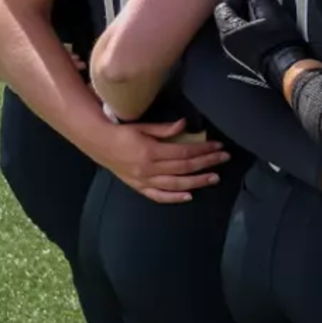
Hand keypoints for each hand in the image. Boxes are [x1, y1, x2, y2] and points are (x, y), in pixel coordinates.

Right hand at [96, 118, 229, 203]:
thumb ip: (164, 129)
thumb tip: (185, 125)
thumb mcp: (142, 127)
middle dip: (207, 163)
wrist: (97, 143)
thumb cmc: (121, 132)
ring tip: (215, 178)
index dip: (203, 149)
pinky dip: (174, 198)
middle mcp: (148, 168)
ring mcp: (143, 180)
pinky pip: (158, 195)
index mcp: (151, 152)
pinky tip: (189, 196)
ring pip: (175, 184)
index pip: (184, 152)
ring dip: (197, 182)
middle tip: (224, 158)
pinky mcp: (138, 186)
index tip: (218, 146)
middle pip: (184, 168)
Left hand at [214, 0, 311, 90]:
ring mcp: (235, 51)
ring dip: (248, 14)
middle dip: (242, 3)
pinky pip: (243, 35)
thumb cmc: (278, 40)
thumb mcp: (271, 13)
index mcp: (229, 31)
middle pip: (229, 16)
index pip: (223, 6)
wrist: (288, 69)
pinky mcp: (246, 57)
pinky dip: (250, 25)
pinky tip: (265, 23)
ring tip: (264, 8)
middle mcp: (227, 42)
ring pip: (236, 26)